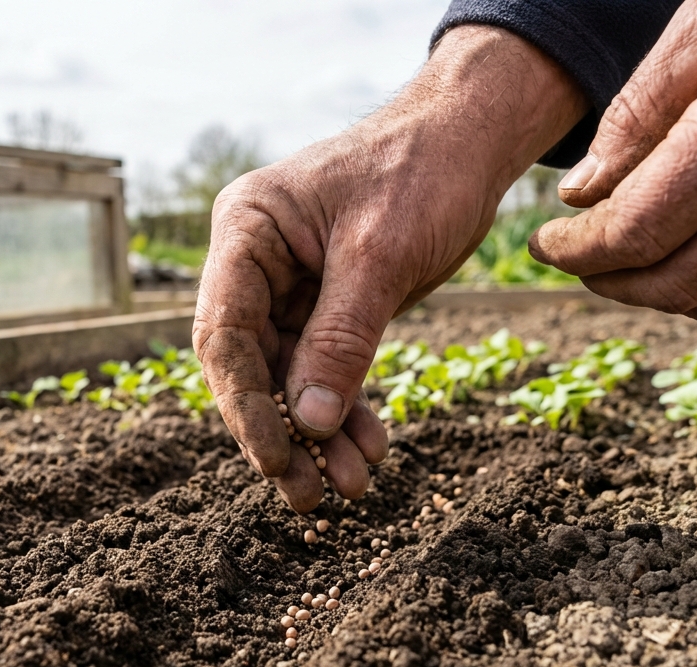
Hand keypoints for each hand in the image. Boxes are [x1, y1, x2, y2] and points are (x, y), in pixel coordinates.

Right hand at [193, 26, 586, 511]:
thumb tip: (311, 425)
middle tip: (308, 497)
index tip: (278, 460)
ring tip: (351, 488)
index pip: (224, 332)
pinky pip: (324, 366)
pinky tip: (368, 448)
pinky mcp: (326, 302)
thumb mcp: (381, 256)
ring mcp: (288, 283)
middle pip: (249, 364)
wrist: (472, 140)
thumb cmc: (422, 172)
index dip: (246, 404)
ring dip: (318, 433)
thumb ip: (341, 338)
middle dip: (282, 432)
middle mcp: (255, 260)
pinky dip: (345, 408)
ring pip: (289, 376)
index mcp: (247, 230)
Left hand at [531, 0, 696, 322]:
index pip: (641, 228)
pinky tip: (682, 248)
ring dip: (658, 292)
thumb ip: (638, 111)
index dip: (578, 250)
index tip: (544, 243)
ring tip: (619, 258)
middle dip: (608, 280)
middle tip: (573, 256)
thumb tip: (581, 195)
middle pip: (679, 281)